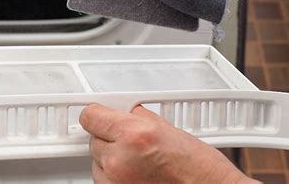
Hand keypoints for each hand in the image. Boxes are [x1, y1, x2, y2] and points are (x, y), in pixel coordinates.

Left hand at [80, 104, 256, 183]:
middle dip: (108, 138)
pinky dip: (114, 176)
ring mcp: (116, 182)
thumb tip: (121, 111)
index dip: (96, 114)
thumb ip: (137, 117)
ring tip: (137, 161)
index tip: (98, 114)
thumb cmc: (197, 167)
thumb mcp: (167, 129)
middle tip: (130, 141)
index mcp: (133, 135)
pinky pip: (103, 180)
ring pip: (97, 162)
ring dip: (110, 159)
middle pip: (94, 139)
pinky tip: (135, 174)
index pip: (90, 117)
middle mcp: (119, 159)